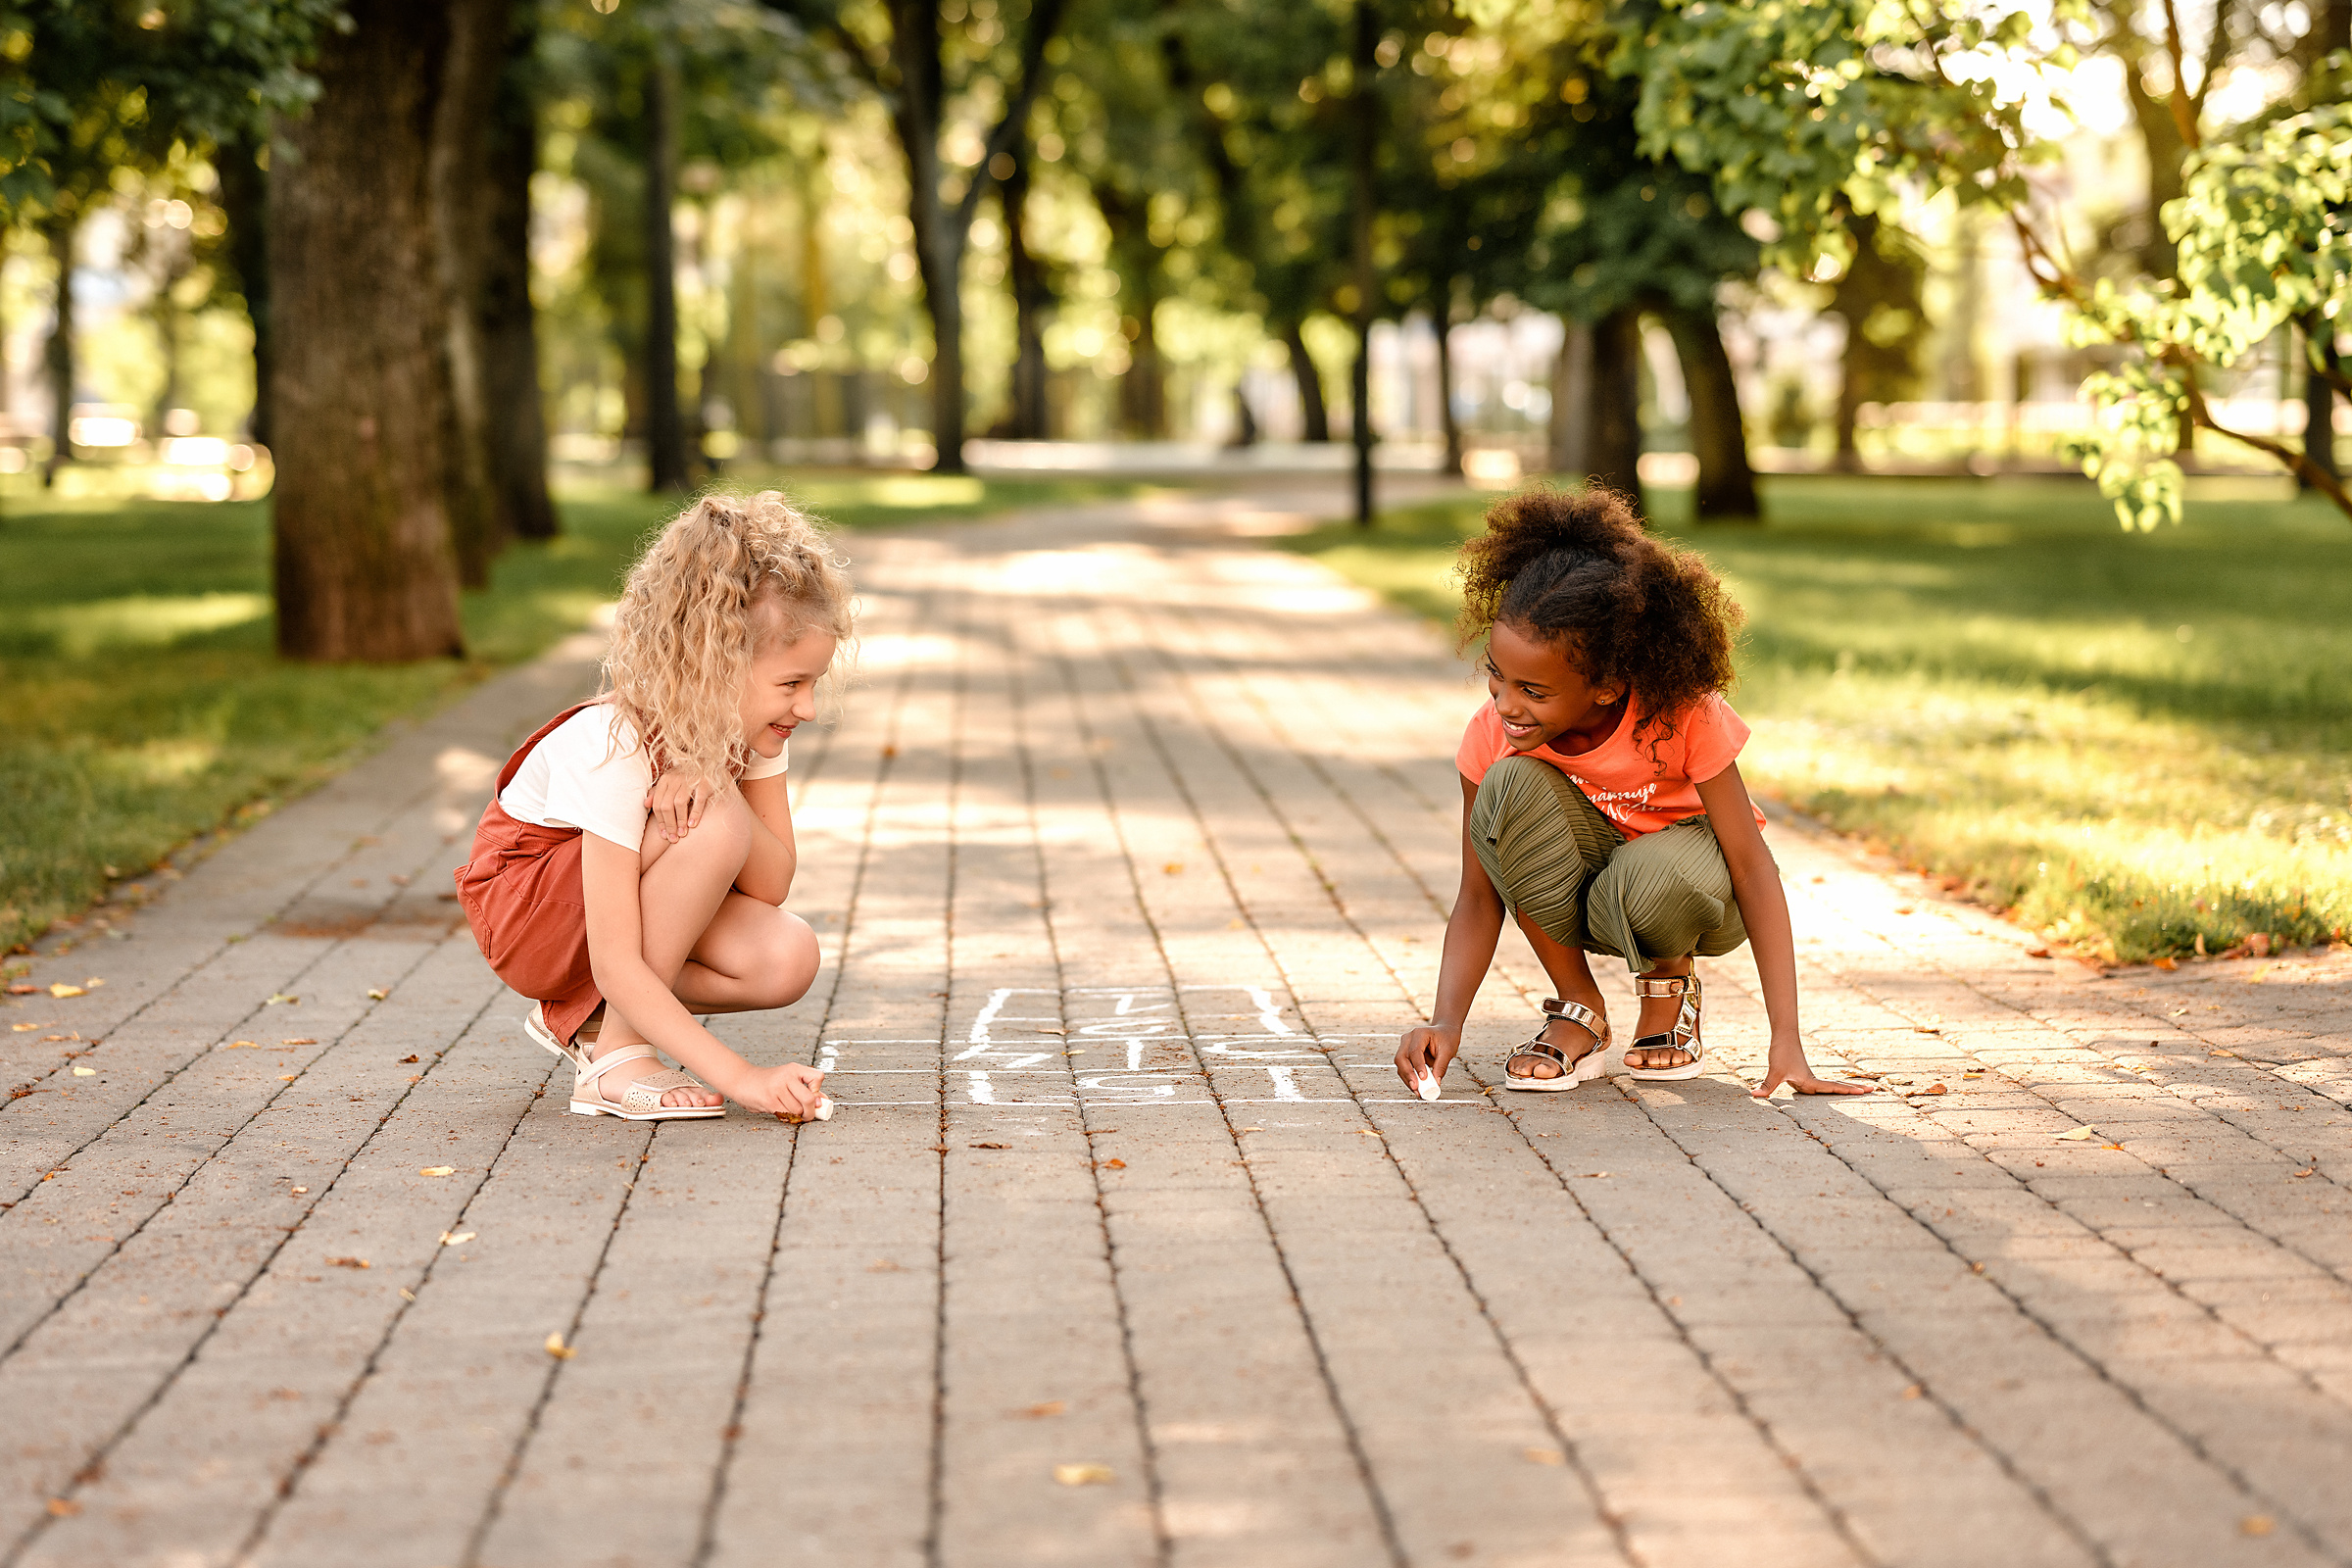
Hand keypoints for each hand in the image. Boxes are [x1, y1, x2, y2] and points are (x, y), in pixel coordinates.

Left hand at [645, 770, 717, 843]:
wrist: (711, 767)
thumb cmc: (688, 779)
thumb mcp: (671, 784)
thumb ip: (657, 793)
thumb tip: (645, 804)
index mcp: (665, 780)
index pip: (657, 804)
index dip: (660, 821)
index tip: (664, 835)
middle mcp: (676, 778)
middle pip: (666, 805)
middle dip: (669, 824)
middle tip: (673, 838)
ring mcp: (690, 779)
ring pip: (679, 803)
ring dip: (680, 821)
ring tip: (682, 834)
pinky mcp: (705, 782)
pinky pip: (698, 800)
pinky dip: (695, 813)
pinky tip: (692, 824)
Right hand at [732, 1062, 827, 1119]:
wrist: (741, 1080)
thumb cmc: (767, 1082)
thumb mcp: (788, 1079)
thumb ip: (806, 1089)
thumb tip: (824, 1102)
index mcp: (794, 1069)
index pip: (818, 1077)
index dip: (818, 1091)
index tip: (812, 1097)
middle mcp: (787, 1076)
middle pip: (809, 1099)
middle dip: (811, 1112)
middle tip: (807, 1115)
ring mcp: (777, 1088)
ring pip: (797, 1110)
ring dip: (796, 1115)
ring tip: (788, 1110)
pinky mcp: (769, 1101)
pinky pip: (785, 1114)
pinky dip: (786, 1117)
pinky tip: (780, 1111)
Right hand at [1395, 1024, 1460, 1091]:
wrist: (1444, 1032)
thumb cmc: (1446, 1038)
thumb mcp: (1448, 1051)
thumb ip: (1441, 1066)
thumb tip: (1436, 1082)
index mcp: (1420, 1033)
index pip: (1415, 1051)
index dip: (1418, 1066)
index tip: (1423, 1078)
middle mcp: (1408, 1038)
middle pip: (1401, 1058)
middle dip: (1408, 1075)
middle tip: (1416, 1088)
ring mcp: (1404, 1046)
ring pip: (1400, 1064)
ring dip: (1407, 1079)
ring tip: (1418, 1091)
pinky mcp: (1405, 1054)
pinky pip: (1403, 1068)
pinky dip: (1409, 1078)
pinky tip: (1417, 1087)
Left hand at [1752, 1037, 1869, 1097]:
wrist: (1784, 1036)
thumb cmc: (1781, 1053)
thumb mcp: (1774, 1072)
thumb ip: (1767, 1086)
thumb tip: (1755, 1095)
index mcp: (1810, 1081)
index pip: (1832, 1088)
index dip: (1846, 1091)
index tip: (1862, 1092)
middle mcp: (1813, 1080)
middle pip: (1837, 1087)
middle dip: (1854, 1090)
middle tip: (1873, 1090)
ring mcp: (1810, 1078)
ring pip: (1832, 1086)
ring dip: (1847, 1089)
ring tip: (1863, 1091)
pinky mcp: (1805, 1076)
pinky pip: (1823, 1086)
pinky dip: (1834, 1089)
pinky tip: (1837, 1091)